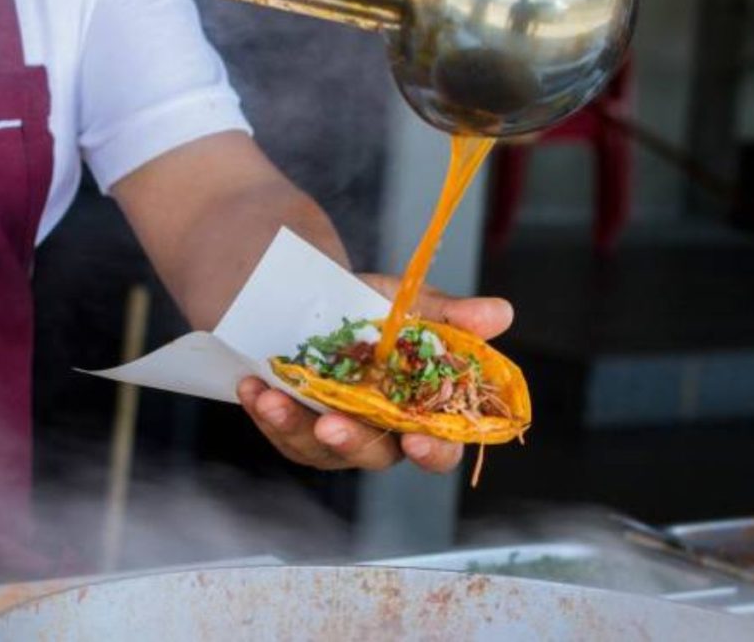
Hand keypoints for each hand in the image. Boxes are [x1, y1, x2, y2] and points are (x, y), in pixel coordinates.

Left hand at [237, 274, 513, 473]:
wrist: (322, 298)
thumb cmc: (377, 311)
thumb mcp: (412, 306)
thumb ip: (451, 317)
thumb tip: (499, 313)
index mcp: (422, 411)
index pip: (441, 446)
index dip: (433, 450)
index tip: (417, 438)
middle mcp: (382, 433)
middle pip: (375, 455)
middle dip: (352, 442)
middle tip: (331, 425)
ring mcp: (337, 435)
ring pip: (318, 448)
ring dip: (295, 425)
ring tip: (273, 396)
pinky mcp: (298, 429)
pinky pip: (282, 431)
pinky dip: (266, 410)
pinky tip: (253, 385)